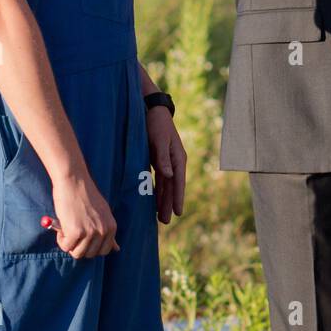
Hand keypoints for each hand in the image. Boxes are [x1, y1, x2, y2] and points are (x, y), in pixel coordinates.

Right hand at [50, 170, 119, 258]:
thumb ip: (107, 231)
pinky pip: (66, 246)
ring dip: (69, 244)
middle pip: (90, 254)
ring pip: (77, 253)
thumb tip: (117, 249)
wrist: (73, 181)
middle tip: (73, 232)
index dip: (91, 246)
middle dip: (79, 247)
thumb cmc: (85, 196)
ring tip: (67, 228)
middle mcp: (103, 231)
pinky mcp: (76, 232)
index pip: (104, 250)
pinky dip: (61, 240)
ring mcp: (90, 232)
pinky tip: (62, 227)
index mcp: (112, 227)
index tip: (84, 238)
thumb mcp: (103, 214)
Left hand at [146, 104, 186, 223]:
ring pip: (166, 185)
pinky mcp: (158, 159)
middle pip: (173, 186)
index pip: (178, 181)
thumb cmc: (156, 123)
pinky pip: (159, 179)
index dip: (178, 197)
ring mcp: (167, 161)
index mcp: (178, 157)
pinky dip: (158, 191)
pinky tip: (155, 200)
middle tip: (167, 221)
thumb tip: (169, 175)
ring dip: (164, 200)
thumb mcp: (159, 139)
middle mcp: (174, 161)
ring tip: (162, 217)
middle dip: (170, 203)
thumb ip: (163, 157)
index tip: (178, 212)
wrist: (152, 109)